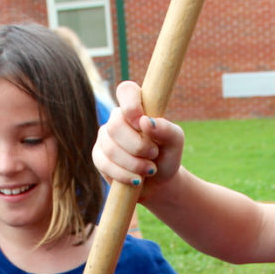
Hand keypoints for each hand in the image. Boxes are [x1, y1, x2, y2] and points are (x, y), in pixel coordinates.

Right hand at [93, 81, 185, 198]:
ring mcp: (105, 137)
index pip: (126, 91)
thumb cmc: (167, 156)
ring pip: (110, 147)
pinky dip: (124, 175)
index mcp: (137, 107)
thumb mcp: (175, 142)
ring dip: (134, 163)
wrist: (159, 183)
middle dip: (137, 145)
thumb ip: (166, 129)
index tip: (142, 123)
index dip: (131, 106)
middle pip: (116, 125)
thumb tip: (146, 122)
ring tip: (150, 170)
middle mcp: (117, 119)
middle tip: (154, 154)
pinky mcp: (98, 157)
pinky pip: (105, 164)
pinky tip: (137, 180)